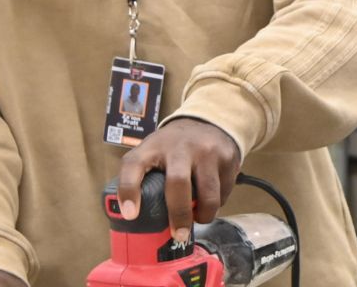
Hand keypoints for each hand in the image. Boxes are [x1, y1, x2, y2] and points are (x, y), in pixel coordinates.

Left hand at [117, 118, 243, 243]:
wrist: (208, 122)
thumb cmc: (172, 146)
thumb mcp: (151, 151)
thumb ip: (140, 177)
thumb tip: (131, 217)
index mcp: (153, 147)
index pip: (134, 165)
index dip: (129, 190)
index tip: (131, 214)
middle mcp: (180, 147)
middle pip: (178, 183)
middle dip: (179, 214)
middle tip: (178, 235)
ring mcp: (207, 151)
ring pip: (208, 194)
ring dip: (203, 214)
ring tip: (198, 218)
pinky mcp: (228, 159)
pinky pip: (224, 193)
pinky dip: (217, 203)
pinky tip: (211, 198)